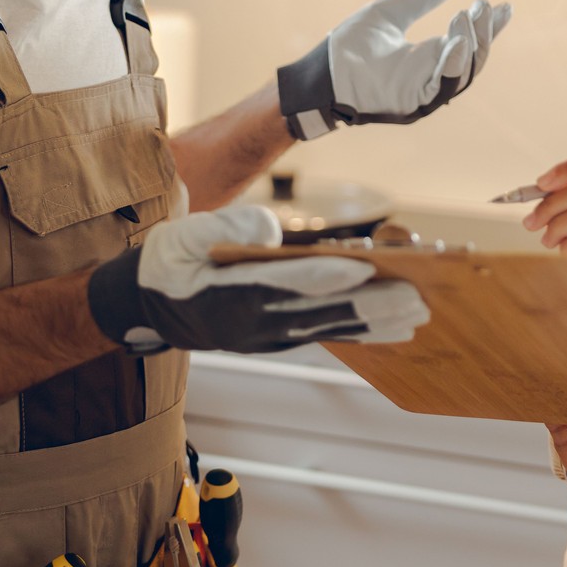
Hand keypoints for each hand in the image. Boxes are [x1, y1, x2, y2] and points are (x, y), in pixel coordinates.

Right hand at [87, 205, 429, 353]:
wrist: (148, 305)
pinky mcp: (276, 340)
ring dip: (376, 322)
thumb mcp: (187, 234)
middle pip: (321, 311)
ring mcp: (266, 337)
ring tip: (419, 314)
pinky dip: (360, 333)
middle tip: (415, 297)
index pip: (285, 284)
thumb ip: (229, 227)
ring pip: (330, 328)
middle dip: (370, 304)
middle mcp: (253, 324)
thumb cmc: (171, 261)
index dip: (326, 275)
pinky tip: (395, 330)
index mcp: (228, 294)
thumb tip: (273, 232)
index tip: (364, 266)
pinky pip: (324, 335)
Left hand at [276, 0, 512, 140]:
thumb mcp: (391, 11)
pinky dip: (452, 65)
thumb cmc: (351, 47)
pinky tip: (457, 41)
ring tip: (470, 16)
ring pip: (463, 73)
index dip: (489, 26)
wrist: (323, 72)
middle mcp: (432, 77)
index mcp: (429, 58)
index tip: (504, 6)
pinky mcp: (412, 104)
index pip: (469, 42)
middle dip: (485, 33)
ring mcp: (424, 93)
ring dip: (472, 44)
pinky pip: (441, 88)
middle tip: (487, 6)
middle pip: (473, 59)